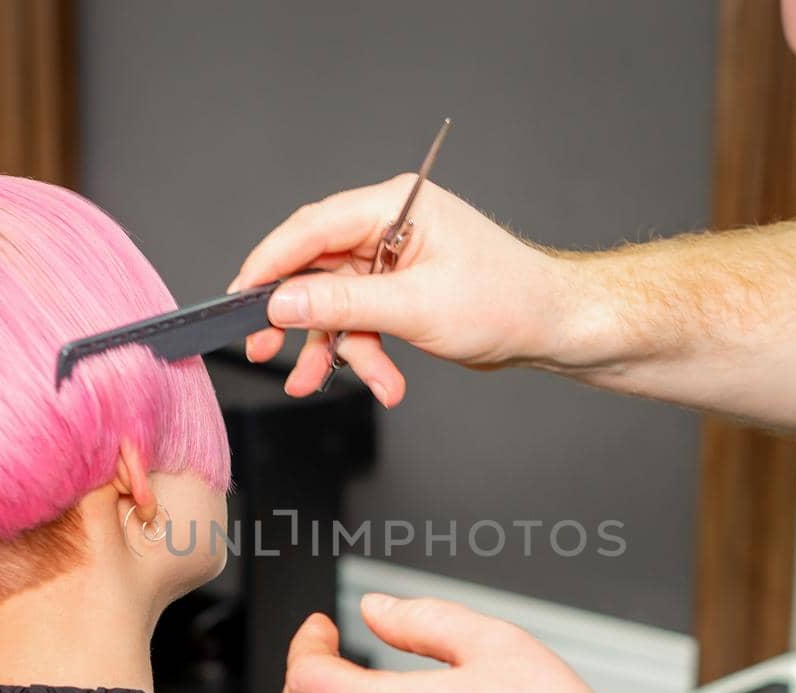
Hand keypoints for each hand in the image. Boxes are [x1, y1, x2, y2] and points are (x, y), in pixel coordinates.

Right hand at [229, 175, 574, 404]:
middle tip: (263, 348)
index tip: (241, 296)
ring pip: (336, 305)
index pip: (312, 227)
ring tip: (320, 382)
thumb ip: (342, 305)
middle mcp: (389, 226)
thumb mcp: (415, 307)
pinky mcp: (401, 292)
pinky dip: (365, 354)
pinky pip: (361, 321)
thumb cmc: (507, 301)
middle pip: (316, 268)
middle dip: (296, 317)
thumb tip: (283, 302)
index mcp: (395, 206)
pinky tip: (382, 383)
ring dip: (336, 348)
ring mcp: (394, 261)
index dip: (270, 263)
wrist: (554, 328)